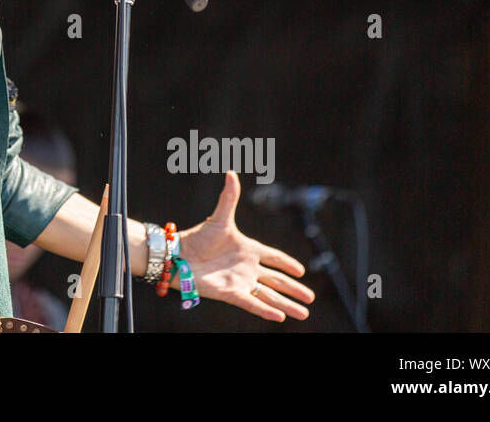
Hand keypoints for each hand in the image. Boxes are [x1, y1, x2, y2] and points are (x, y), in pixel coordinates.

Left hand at [173, 171, 314, 321]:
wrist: (178, 254)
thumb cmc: (198, 237)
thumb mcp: (219, 218)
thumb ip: (229, 197)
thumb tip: (231, 172)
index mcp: (248, 249)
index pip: (273, 257)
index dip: (287, 264)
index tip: (301, 271)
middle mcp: (247, 268)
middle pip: (276, 281)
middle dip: (294, 289)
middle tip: (310, 297)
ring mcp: (240, 281)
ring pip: (269, 295)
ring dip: (286, 304)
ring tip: (304, 314)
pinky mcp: (231, 293)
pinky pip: (252, 303)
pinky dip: (265, 310)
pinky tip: (280, 317)